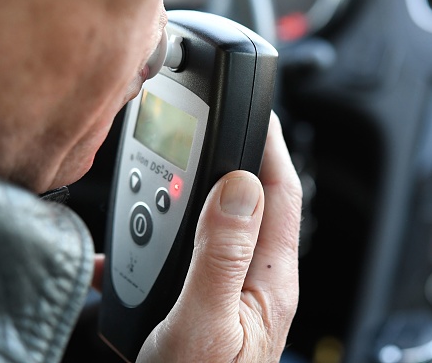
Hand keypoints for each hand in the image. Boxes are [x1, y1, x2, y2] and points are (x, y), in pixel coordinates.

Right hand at [137, 112, 302, 361]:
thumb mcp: (206, 323)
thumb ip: (222, 254)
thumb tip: (239, 185)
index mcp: (268, 276)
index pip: (281, 192)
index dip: (270, 145)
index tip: (255, 108)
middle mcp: (258, 278)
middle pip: (255, 200)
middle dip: (236, 158)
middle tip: (210, 130)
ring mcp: (235, 288)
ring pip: (224, 221)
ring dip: (203, 191)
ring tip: (178, 169)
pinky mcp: (210, 300)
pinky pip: (197, 250)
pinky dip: (176, 230)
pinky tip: (150, 233)